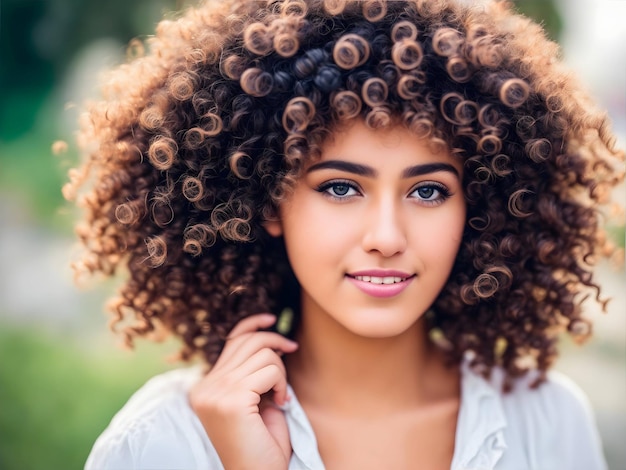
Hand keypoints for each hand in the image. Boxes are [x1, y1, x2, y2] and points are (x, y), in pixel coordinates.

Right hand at [189, 314, 298, 469]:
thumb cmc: (262, 444)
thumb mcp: (256, 399)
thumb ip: (253, 371)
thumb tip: (269, 337)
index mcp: (206, 387)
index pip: (230, 341)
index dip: (252, 324)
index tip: (272, 318)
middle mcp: (205, 387)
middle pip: (248, 341)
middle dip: (276, 342)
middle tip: (293, 352)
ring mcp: (215, 393)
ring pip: (263, 354)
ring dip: (281, 372)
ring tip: (281, 396)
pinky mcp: (232, 400)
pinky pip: (270, 371)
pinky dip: (282, 383)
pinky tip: (281, 403)